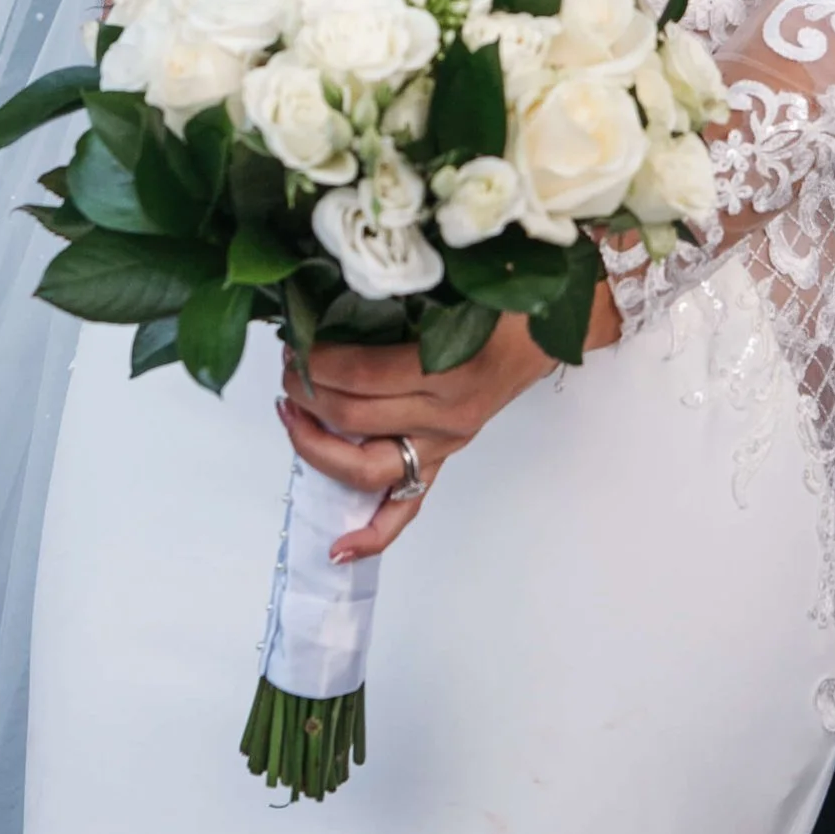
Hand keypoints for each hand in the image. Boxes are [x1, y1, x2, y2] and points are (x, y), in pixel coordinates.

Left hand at [278, 291, 619, 563]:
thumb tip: (327, 291)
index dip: (317, 361)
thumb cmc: (503, 298)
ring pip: (368, 470)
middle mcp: (445, 416)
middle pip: (355, 419)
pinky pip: (408, 508)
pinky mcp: (443, 460)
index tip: (294, 339)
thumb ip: (397, 294)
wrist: (548, 325)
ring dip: (315, 448)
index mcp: (450, 369)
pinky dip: (373, 533)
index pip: (362, 376)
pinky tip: (339, 548)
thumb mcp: (455, 285)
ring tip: (290, 416)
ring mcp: (443, 445)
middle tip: (286, 366)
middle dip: (307, 393)